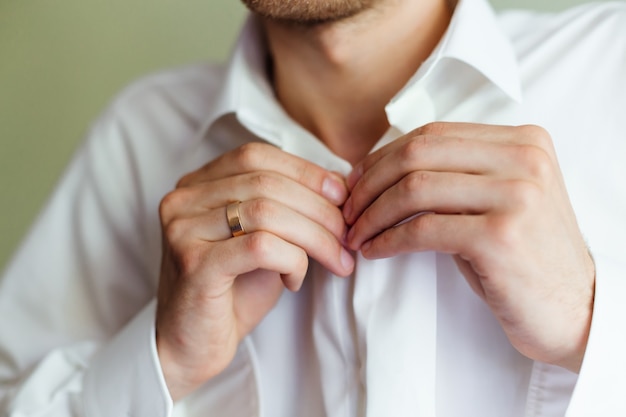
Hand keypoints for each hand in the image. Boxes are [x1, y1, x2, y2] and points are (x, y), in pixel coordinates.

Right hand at [156, 142, 353, 399]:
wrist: (190, 347)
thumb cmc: (232, 292)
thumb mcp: (263, 238)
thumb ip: (286, 206)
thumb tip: (339, 182)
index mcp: (196, 184)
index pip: (256, 156)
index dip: (304, 171)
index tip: (341, 195)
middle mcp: (182, 200)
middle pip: (266, 182)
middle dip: (319, 208)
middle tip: (347, 234)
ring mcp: (183, 230)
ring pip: (266, 212)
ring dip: (314, 236)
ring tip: (335, 259)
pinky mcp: (194, 264)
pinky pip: (260, 247)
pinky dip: (292, 260)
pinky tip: (296, 280)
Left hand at [343, 122, 594, 371]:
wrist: (574, 309)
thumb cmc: (524, 256)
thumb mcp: (497, 200)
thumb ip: (455, 174)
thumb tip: (379, 168)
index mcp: (523, 140)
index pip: (433, 134)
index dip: (383, 157)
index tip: (356, 182)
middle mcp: (524, 159)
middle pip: (418, 154)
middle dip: (370, 183)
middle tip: (347, 210)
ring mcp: (517, 195)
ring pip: (415, 188)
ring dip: (372, 213)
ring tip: (354, 234)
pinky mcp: (501, 235)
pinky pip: (422, 228)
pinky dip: (387, 239)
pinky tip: (374, 251)